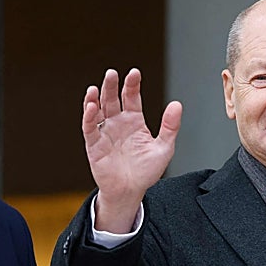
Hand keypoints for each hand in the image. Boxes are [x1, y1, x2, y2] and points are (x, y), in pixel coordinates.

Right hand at [82, 68, 181, 232]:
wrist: (131, 192)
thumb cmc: (146, 172)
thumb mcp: (164, 148)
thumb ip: (170, 126)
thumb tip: (177, 104)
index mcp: (134, 121)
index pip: (132, 97)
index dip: (132, 85)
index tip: (134, 73)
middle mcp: (118, 123)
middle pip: (112, 99)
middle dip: (111, 86)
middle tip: (112, 73)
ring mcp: (105, 133)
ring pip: (98, 110)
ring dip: (96, 98)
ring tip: (96, 87)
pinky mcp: (94, 145)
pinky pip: (90, 128)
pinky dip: (89, 116)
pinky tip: (91, 106)